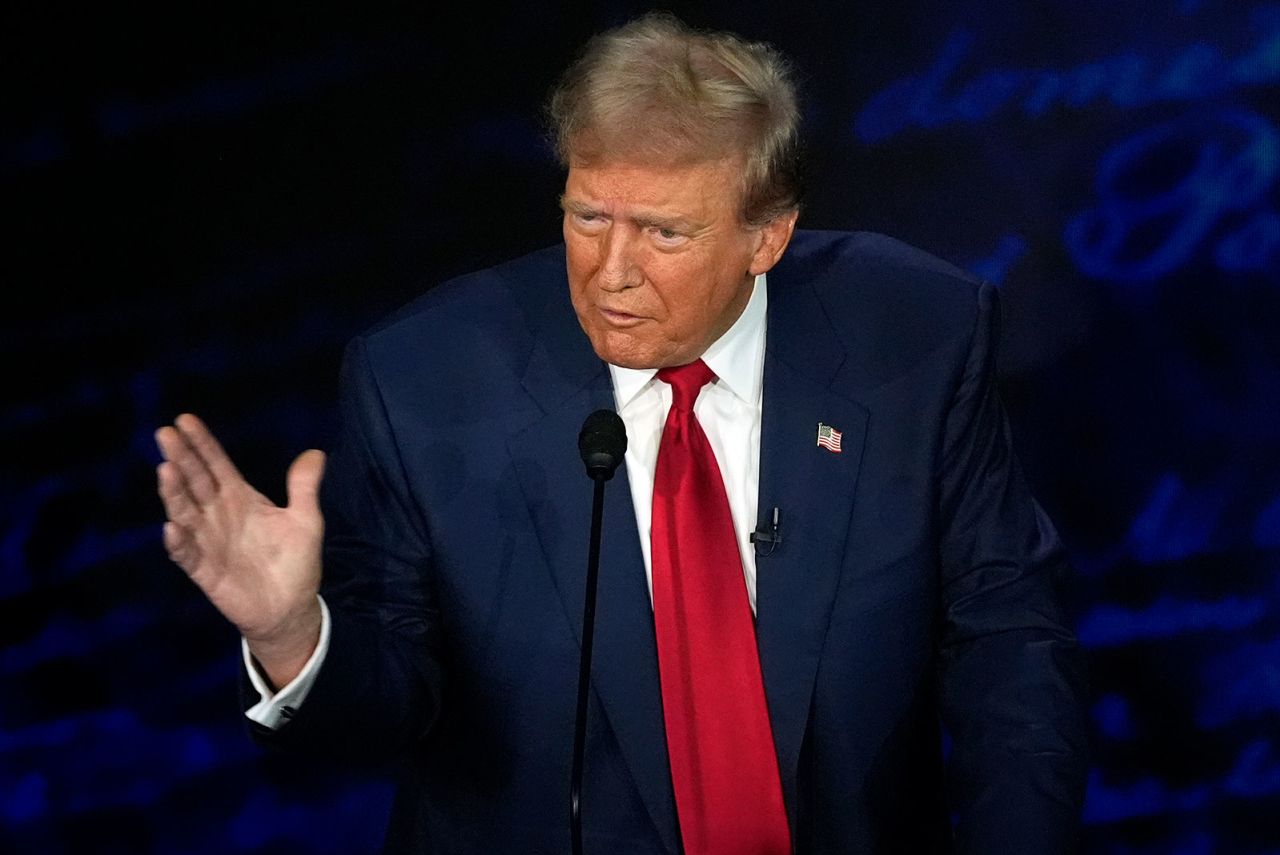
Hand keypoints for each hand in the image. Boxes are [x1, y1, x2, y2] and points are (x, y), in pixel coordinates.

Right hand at [155, 413, 325, 686]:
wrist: (291, 607)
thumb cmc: (295, 561)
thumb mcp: (306, 520)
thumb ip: (304, 487)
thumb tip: (316, 452)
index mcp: (240, 498)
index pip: (216, 464)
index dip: (202, 443)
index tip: (185, 419)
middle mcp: (218, 514)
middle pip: (195, 481)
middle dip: (181, 458)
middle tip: (165, 434)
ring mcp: (208, 541)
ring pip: (185, 511)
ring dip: (174, 492)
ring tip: (166, 470)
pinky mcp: (204, 570)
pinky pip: (187, 554)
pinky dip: (178, 541)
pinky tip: (172, 527)